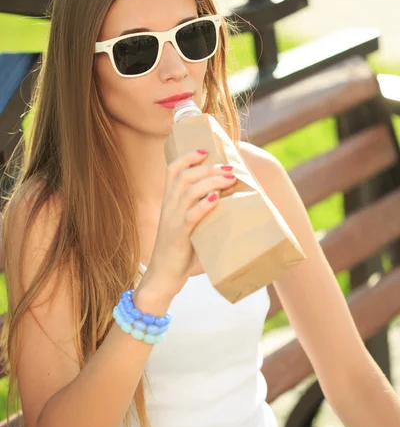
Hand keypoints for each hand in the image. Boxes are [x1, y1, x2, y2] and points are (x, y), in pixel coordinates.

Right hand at [145, 149, 236, 297]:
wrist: (164, 276)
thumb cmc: (180, 253)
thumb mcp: (190, 228)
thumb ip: (204, 215)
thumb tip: (231, 205)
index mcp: (169, 202)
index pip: (172, 170)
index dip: (187, 156)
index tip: (205, 150)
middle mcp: (169, 207)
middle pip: (184, 176)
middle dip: (207, 167)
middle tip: (228, 167)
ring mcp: (172, 220)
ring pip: (189, 191)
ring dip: (211, 181)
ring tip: (229, 178)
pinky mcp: (179, 235)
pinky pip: (191, 215)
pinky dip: (204, 205)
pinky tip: (217, 199)